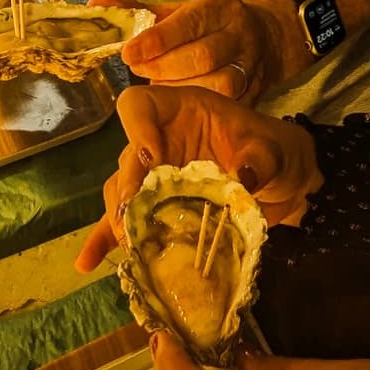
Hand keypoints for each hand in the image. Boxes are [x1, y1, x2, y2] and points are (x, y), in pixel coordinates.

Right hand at [74, 83, 320, 272]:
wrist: (282, 182)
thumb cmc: (274, 151)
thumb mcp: (272, 150)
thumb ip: (258, 159)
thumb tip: (241, 179)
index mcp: (180, 111)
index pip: (139, 106)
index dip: (137, 129)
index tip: (152, 159)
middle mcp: (159, 141)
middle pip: (127, 159)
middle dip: (126, 189)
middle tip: (133, 217)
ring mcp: (154, 177)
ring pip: (121, 194)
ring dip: (121, 218)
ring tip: (128, 244)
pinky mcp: (156, 210)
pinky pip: (124, 223)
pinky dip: (105, 241)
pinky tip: (86, 263)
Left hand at [99, 0, 305, 104]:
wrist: (266, 36)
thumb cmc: (211, 24)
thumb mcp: (178, 11)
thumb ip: (138, 13)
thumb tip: (96, 7)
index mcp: (219, 7)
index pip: (187, 22)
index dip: (156, 40)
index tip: (128, 53)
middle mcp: (240, 33)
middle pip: (202, 56)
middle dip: (163, 67)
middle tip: (138, 71)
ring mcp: (251, 64)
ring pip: (218, 83)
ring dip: (182, 89)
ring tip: (159, 88)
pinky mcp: (256, 91)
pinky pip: (228, 105)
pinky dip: (201, 107)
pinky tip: (181, 105)